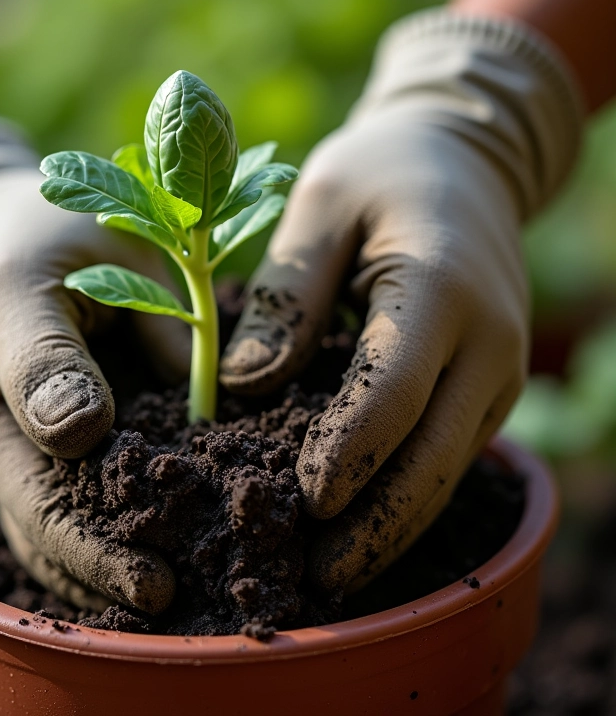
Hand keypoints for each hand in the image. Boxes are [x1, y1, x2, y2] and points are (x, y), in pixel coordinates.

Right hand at [0, 119, 188, 612]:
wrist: (22, 232)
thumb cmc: (15, 247)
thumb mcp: (19, 286)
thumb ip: (44, 354)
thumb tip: (81, 432)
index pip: (43, 511)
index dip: (94, 556)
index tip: (153, 584)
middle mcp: (38, 448)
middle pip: (80, 534)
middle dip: (132, 574)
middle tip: (202, 602)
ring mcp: (79, 439)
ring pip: (112, 516)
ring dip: (158, 551)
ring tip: (218, 579)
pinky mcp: (120, 420)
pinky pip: (148, 470)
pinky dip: (180, 500)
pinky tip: (221, 523)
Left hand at [220, 10, 582, 592]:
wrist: (464, 161)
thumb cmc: (380, 174)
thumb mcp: (320, 205)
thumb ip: (286, 295)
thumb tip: (241, 385)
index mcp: (439, 287)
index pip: (394, 390)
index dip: (349, 451)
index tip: (305, 502)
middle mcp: (488, 340)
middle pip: (434, 454)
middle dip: (376, 523)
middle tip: (317, 579)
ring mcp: (498, 369)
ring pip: (448, 468)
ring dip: (394, 525)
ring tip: (336, 574)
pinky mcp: (488, 383)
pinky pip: (449, 451)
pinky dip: (409, 493)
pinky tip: (365, 523)